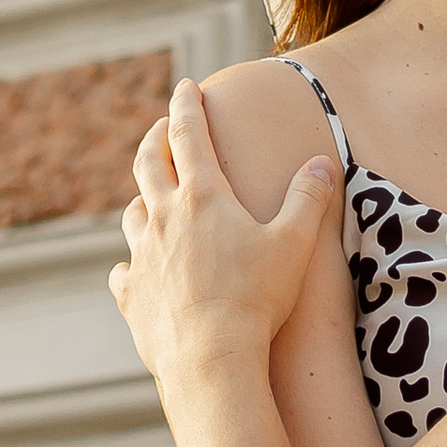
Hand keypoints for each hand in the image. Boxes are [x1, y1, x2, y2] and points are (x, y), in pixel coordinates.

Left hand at [111, 75, 341, 400]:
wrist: (211, 359)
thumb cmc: (256, 299)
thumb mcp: (294, 244)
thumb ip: (308, 198)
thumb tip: (322, 161)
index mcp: (203, 197)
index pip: (189, 134)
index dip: (187, 104)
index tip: (187, 86)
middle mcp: (164, 218)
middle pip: (147, 163)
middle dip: (155, 139)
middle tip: (162, 129)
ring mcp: (142, 256)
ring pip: (133, 214)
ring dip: (142, 200)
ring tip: (152, 199)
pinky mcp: (131, 295)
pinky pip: (123, 272)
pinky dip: (130, 265)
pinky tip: (136, 270)